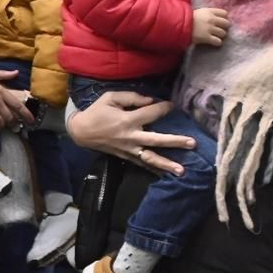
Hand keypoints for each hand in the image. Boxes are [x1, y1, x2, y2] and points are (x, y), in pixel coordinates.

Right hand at [0, 68, 35, 132]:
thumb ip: (4, 74)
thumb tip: (16, 73)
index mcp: (1, 92)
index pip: (18, 106)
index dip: (26, 114)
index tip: (31, 120)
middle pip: (10, 117)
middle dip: (13, 121)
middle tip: (13, 120)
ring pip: (2, 123)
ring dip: (4, 124)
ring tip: (4, 122)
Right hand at [66, 92, 195, 176]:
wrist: (81, 131)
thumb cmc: (96, 112)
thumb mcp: (110, 98)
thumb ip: (132, 97)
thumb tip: (151, 101)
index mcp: (127, 120)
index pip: (151, 114)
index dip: (164, 108)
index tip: (172, 105)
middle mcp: (130, 136)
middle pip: (156, 140)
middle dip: (174, 141)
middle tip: (192, 143)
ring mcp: (128, 149)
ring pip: (150, 158)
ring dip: (166, 164)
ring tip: (181, 171)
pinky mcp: (125, 156)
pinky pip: (142, 164)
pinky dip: (154, 170)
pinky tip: (166, 175)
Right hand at [191, 7, 229, 47]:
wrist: (178, 25)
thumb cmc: (187, 18)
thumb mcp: (199, 12)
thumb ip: (208, 13)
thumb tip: (217, 18)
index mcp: (210, 11)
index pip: (225, 13)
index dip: (223, 18)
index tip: (219, 22)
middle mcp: (212, 19)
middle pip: (226, 24)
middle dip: (223, 27)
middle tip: (218, 30)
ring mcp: (210, 29)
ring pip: (223, 33)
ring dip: (220, 36)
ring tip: (215, 37)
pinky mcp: (207, 38)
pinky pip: (218, 42)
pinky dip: (217, 43)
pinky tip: (213, 42)